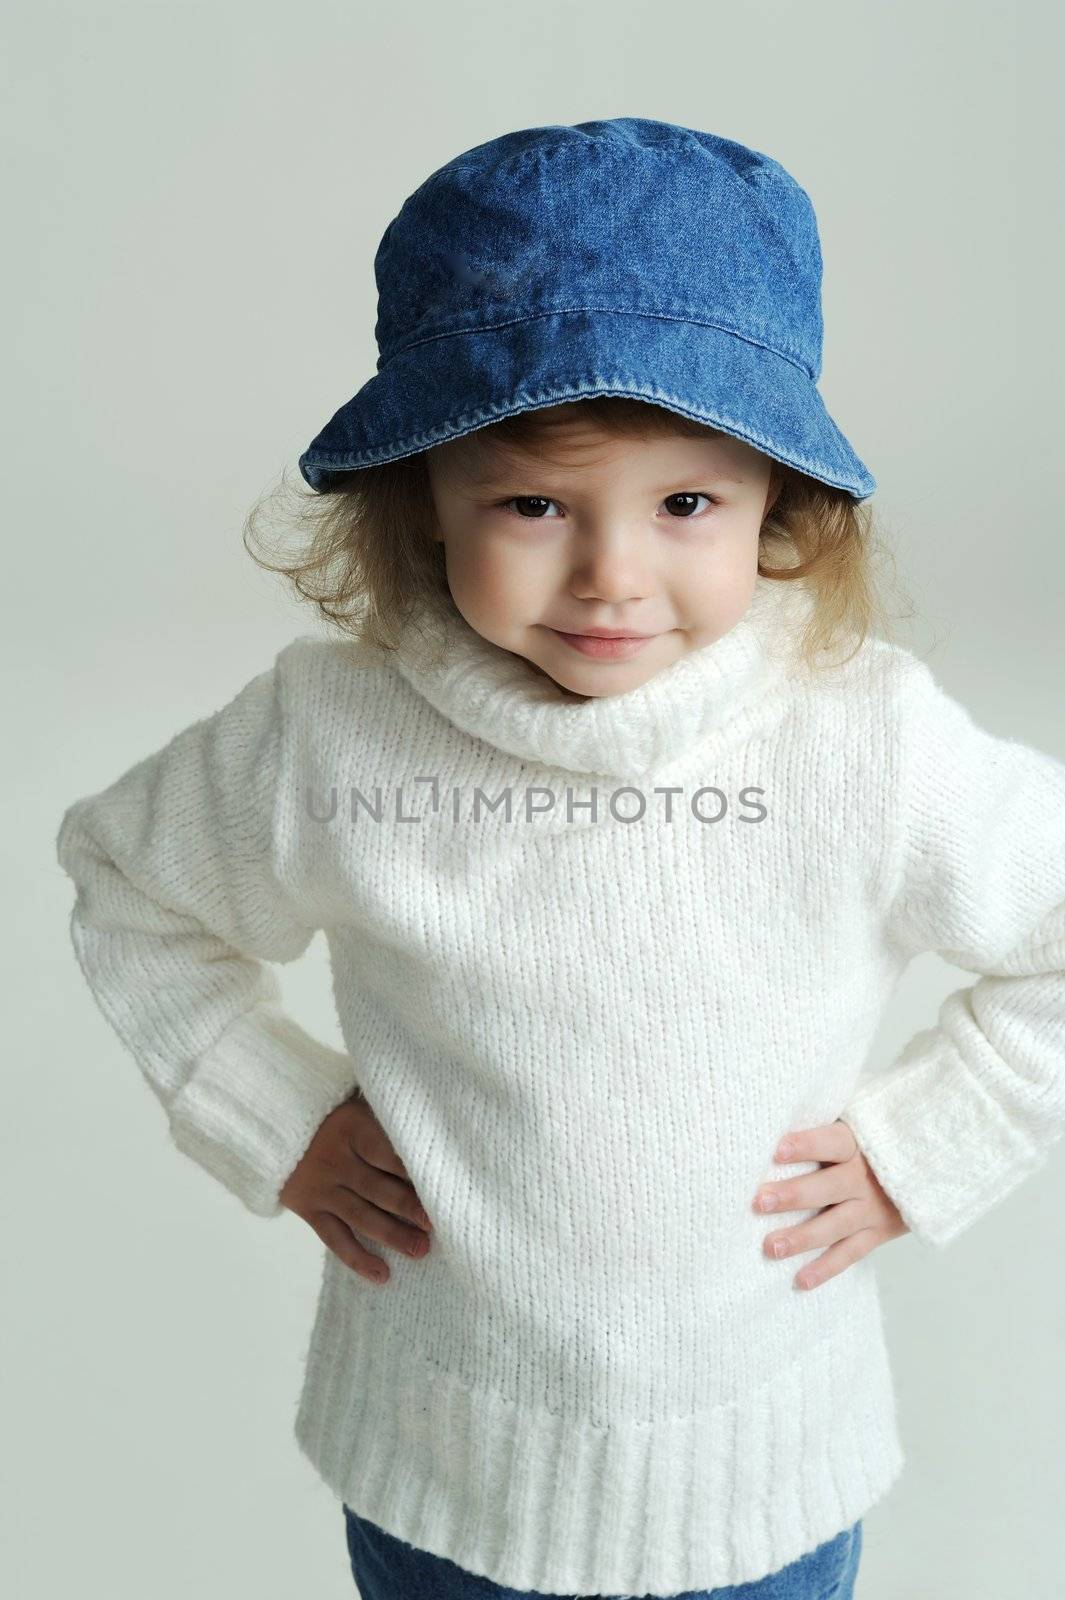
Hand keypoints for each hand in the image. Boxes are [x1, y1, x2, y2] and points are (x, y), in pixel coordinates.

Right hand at [279, 1085, 432, 1284]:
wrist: (273, 1125)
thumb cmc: (330, 1112)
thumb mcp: (355, 1102)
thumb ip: (385, 1115)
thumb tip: (431, 1125)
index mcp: (352, 1127)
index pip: (387, 1152)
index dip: (412, 1172)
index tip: (440, 1185)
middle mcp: (336, 1160)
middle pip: (378, 1188)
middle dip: (409, 1207)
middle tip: (435, 1224)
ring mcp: (322, 1188)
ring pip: (361, 1217)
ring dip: (393, 1235)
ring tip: (420, 1250)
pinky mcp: (310, 1210)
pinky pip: (335, 1239)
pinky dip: (358, 1258)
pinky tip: (382, 1274)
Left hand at [752, 1118, 908, 1289]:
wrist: (926, 1168)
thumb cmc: (870, 1142)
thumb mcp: (856, 1127)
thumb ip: (823, 1129)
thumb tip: (773, 1122)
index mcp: (858, 1144)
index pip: (832, 1143)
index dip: (807, 1145)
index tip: (777, 1150)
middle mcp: (866, 1178)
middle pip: (829, 1187)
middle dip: (794, 1195)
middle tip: (760, 1202)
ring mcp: (872, 1209)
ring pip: (836, 1225)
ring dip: (803, 1237)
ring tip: (771, 1247)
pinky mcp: (877, 1233)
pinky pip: (850, 1253)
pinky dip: (826, 1268)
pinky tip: (800, 1280)